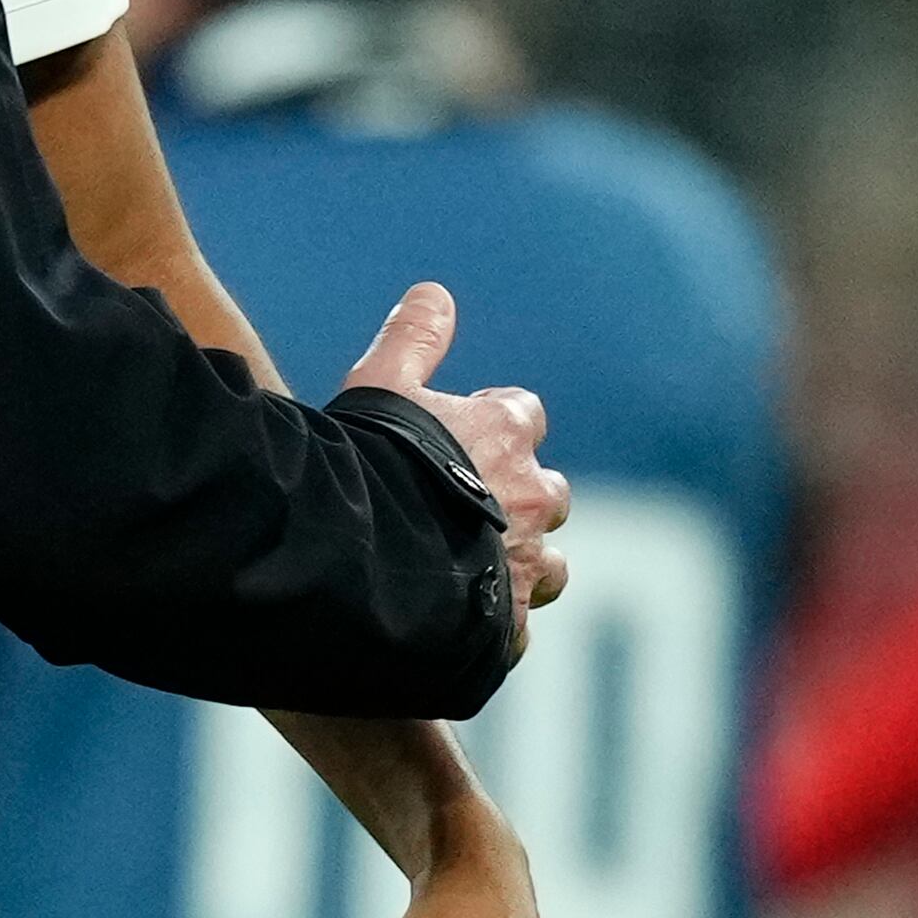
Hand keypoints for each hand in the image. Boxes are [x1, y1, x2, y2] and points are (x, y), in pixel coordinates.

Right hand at [344, 285, 563, 649]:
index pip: (524, 416)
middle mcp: (532, 497)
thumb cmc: (373, 461)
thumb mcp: (382, 383)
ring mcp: (525, 564)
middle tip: (473, 505)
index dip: (496, 425)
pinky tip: (461, 621)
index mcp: (507, 433)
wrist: (367, 556)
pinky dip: (496, 622)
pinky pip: (516, 626)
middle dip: (523, 498)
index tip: (464, 435)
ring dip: (525, 563)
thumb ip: (413, 337)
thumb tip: (435, 291)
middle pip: (550, 493)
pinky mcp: (507, 622)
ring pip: (550, 566)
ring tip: (480, 569)